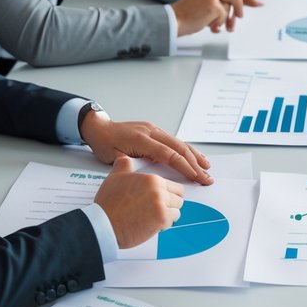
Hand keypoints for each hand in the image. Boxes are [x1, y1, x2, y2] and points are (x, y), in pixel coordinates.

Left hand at [81, 111, 212, 184]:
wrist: (99, 128)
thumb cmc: (104, 144)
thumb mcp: (114, 158)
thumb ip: (134, 165)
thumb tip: (150, 175)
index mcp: (141, 139)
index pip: (169, 154)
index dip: (184, 167)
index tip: (196, 177)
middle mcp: (151, 131)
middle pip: (179, 148)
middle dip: (195, 164)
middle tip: (206, 177)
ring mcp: (154, 129)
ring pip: (179, 142)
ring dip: (194, 155)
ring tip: (207, 167)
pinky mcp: (155, 130)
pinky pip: (174, 140)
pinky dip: (186, 150)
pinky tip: (194, 155)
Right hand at [93, 156, 185, 248]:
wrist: (102, 223)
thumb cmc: (108, 203)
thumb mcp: (115, 178)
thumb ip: (124, 165)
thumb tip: (124, 158)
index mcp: (152, 179)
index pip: (174, 186)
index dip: (169, 193)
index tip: (162, 199)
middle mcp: (159, 190)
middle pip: (179, 198)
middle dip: (170, 204)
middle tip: (157, 209)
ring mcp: (161, 205)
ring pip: (176, 211)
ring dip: (168, 215)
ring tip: (152, 217)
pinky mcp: (161, 220)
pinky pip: (171, 222)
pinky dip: (163, 225)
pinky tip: (150, 224)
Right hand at [172, 0, 261, 34]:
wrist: (174, 20)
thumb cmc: (187, 13)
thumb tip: (234, 3)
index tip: (240, 0)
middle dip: (240, 4)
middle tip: (239, 16)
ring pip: (231, 4)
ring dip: (227, 16)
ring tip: (219, 23)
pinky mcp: (213, 5)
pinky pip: (225, 15)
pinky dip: (219, 23)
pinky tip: (211, 24)